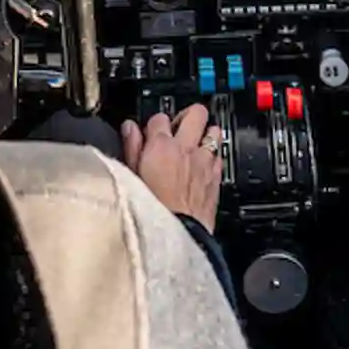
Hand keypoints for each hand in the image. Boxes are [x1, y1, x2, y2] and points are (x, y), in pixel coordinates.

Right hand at [119, 105, 221, 230]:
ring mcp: (204, 162)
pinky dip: (213, 156)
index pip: (159, 117)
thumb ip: (131, 147)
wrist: (177, 234)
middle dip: (188, 116)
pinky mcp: (216, 177)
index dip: (155, 124)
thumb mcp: (130, 176)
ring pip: (214, 131)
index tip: (151, 134)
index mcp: (161, 146)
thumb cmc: (150, 210)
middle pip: (195, 113)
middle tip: (180, 127)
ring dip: (206, 134)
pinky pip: (219, 156)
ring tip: (196, 144)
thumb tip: (129, 128)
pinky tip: (204, 165)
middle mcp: (186, 149)